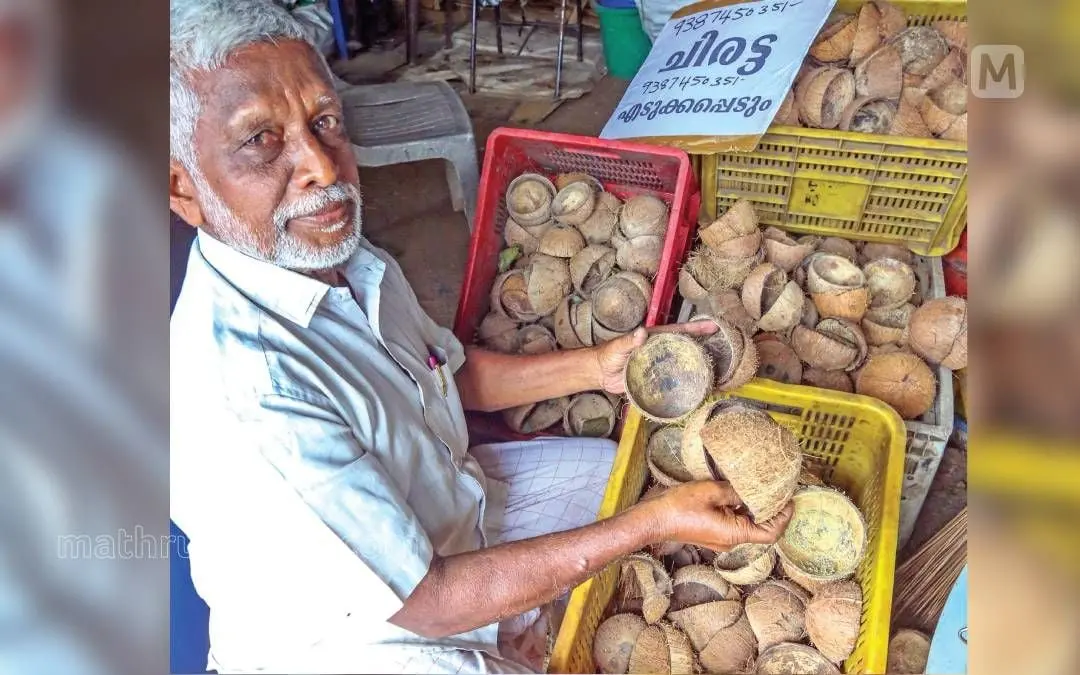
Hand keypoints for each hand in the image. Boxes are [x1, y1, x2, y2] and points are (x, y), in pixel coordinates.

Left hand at [594, 320, 718, 393]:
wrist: (600, 373)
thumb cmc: (608, 355)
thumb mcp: (619, 346)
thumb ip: (630, 340)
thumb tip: (642, 332)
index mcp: (654, 339)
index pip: (678, 332)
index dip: (695, 328)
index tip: (713, 326)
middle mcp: (660, 351)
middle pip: (684, 347)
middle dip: (702, 347)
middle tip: (723, 350)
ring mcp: (658, 366)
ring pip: (680, 364)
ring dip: (696, 367)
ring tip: (716, 371)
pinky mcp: (655, 380)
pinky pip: (671, 381)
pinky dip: (683, 384)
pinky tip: (696, 389)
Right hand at [637, 480, 793, 551]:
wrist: (655, 518)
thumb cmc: (680, 507)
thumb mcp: (711, 492)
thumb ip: (735, 492)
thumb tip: (751, 490)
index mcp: (735, 534)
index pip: (770, 532)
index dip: (784, 518)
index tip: (790, 500)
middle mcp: (731, 541)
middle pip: (760, 529)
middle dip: (772, 510)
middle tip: (779, 490)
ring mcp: (722, 539)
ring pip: (747, 525)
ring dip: (756, 509)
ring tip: (762, 488)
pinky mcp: (714, 533)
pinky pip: (735, 523)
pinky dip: (742, 510)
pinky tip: (740, 493)